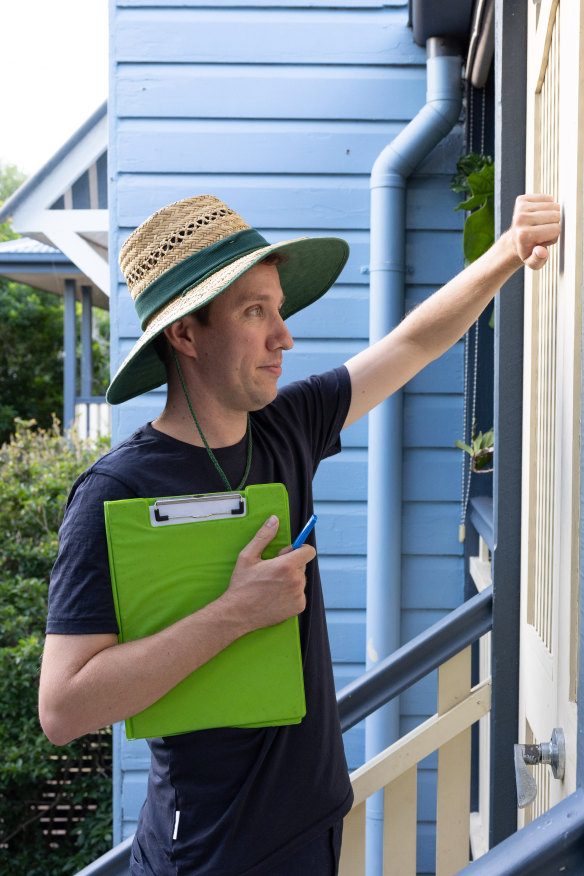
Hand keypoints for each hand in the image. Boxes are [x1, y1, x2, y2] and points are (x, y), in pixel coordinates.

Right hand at [222, 515, 314, 633]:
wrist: (238, 614)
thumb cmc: (241, 585)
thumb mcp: (248, 557)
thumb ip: (264, 536)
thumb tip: (274, 520)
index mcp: (286, 566)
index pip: (309, 551)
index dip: (300, 549)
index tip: (288, 553)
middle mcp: (296, 581)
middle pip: (303, 565)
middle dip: (291, 565)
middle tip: (272, 571)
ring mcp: (298, 595)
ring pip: (301, 580)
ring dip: (291, 579)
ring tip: (272, 585)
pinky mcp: (299, 607)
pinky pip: (300, 594)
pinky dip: (291, 593)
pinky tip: (275, 596)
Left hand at [510, 194, 560, 269]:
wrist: (514, 241)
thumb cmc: (527, 250)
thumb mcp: (533, 263)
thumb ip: (539, 260)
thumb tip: (541, 252)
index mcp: (524, 235)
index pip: (556, 229)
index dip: (554, 236)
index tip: (544, 240)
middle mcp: (521, 219)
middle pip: (555, 216)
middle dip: (554, 224)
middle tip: (543, 232)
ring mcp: (520, 208)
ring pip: (553, 206)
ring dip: (551, 216)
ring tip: (541, 224)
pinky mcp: (522, 200)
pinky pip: (548, 198)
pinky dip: (547, 206)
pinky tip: (539, 215)